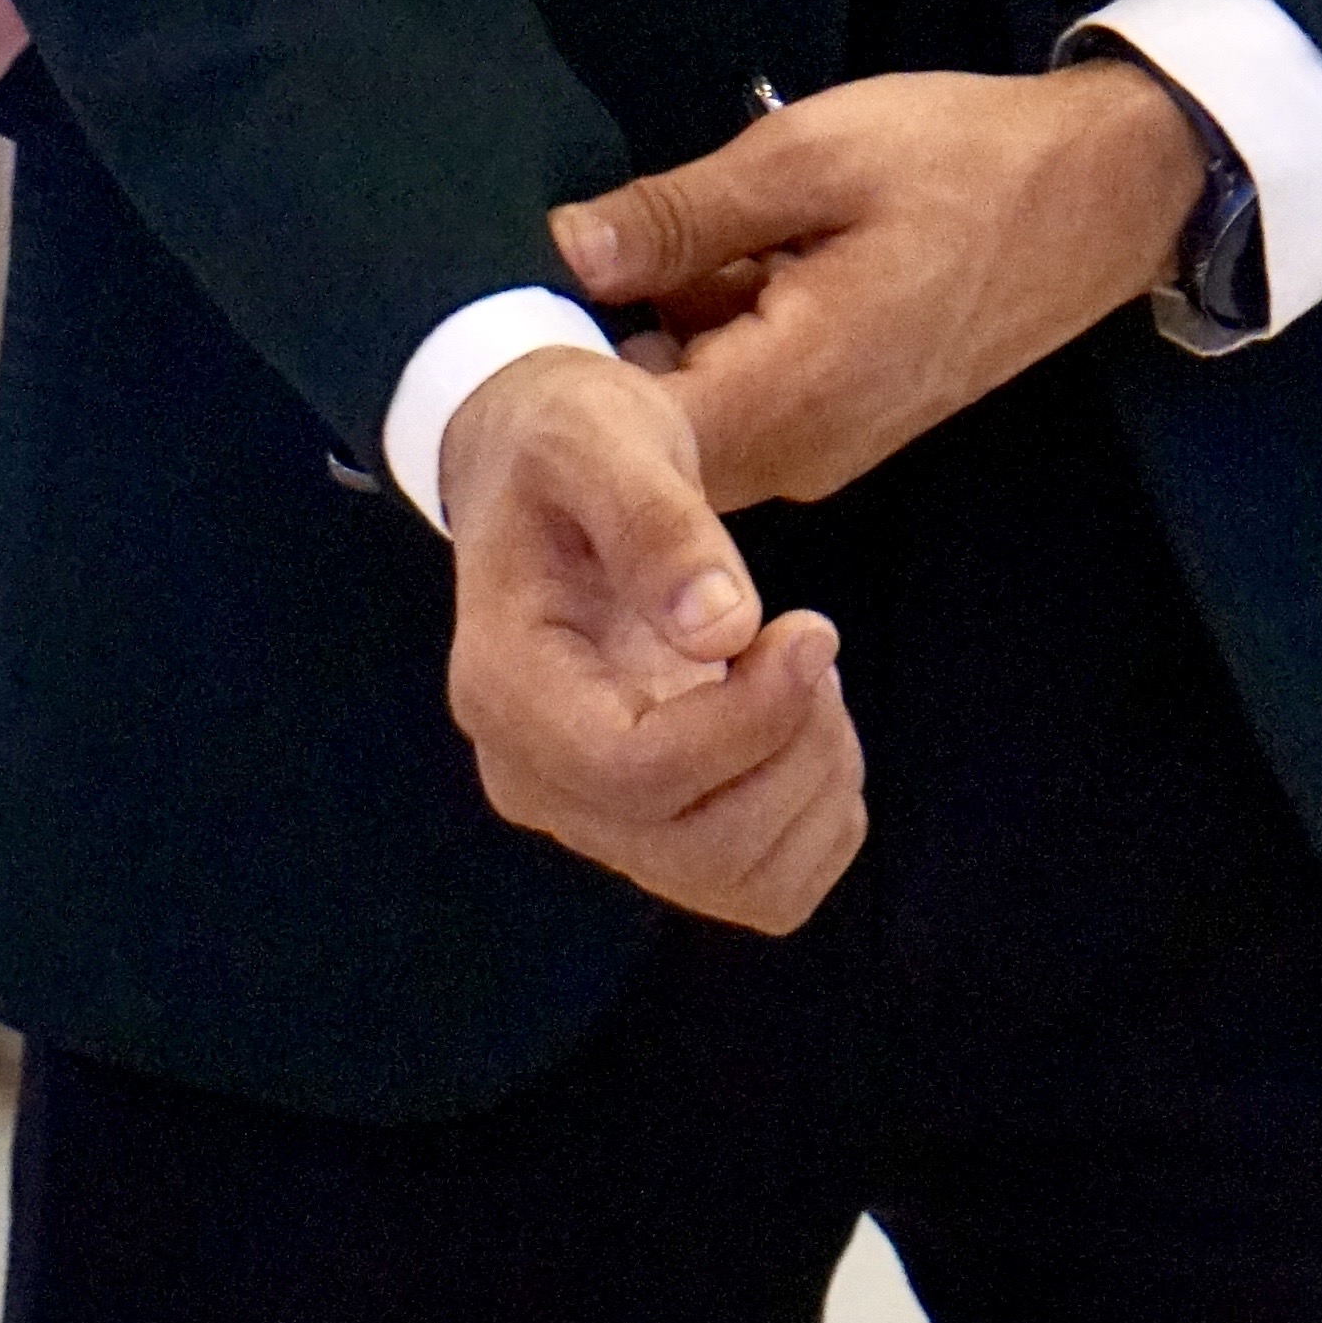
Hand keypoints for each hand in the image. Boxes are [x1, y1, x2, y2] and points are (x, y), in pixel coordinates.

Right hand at [438, 349, 863, 937]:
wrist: (538, 473)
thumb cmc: (564, 446)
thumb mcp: (601, 439)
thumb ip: (656, 523)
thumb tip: (723, 627)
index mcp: (505, 687)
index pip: (629, 772)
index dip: (747, 722)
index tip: (812, 630)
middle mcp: (534, 775)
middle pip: (693, 844)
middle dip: (793, 750)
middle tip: (811, 640)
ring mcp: (589, 812)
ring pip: (734, 878)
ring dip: (813, 784)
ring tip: (807, 670)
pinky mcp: (647, 823)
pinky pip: (759, 883)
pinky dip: (816, 817)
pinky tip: (804, 720)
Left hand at [552, 64, 1205, 516]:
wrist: (1107, 193)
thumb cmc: (965, 161)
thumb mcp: (809, 156)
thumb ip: (681, 216)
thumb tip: (561, 253)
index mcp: (789, 394)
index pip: (627, 442)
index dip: (561, 383)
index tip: (518, 309)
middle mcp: (801, 452)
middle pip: (650, 437)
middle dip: (605, 351)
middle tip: (577, 246)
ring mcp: (827, 445)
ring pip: (697, 413)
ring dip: (667, 333)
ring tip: (664, 232)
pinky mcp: (846, 421)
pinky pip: (745, 398)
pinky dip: (719, 334)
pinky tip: (734, 255)